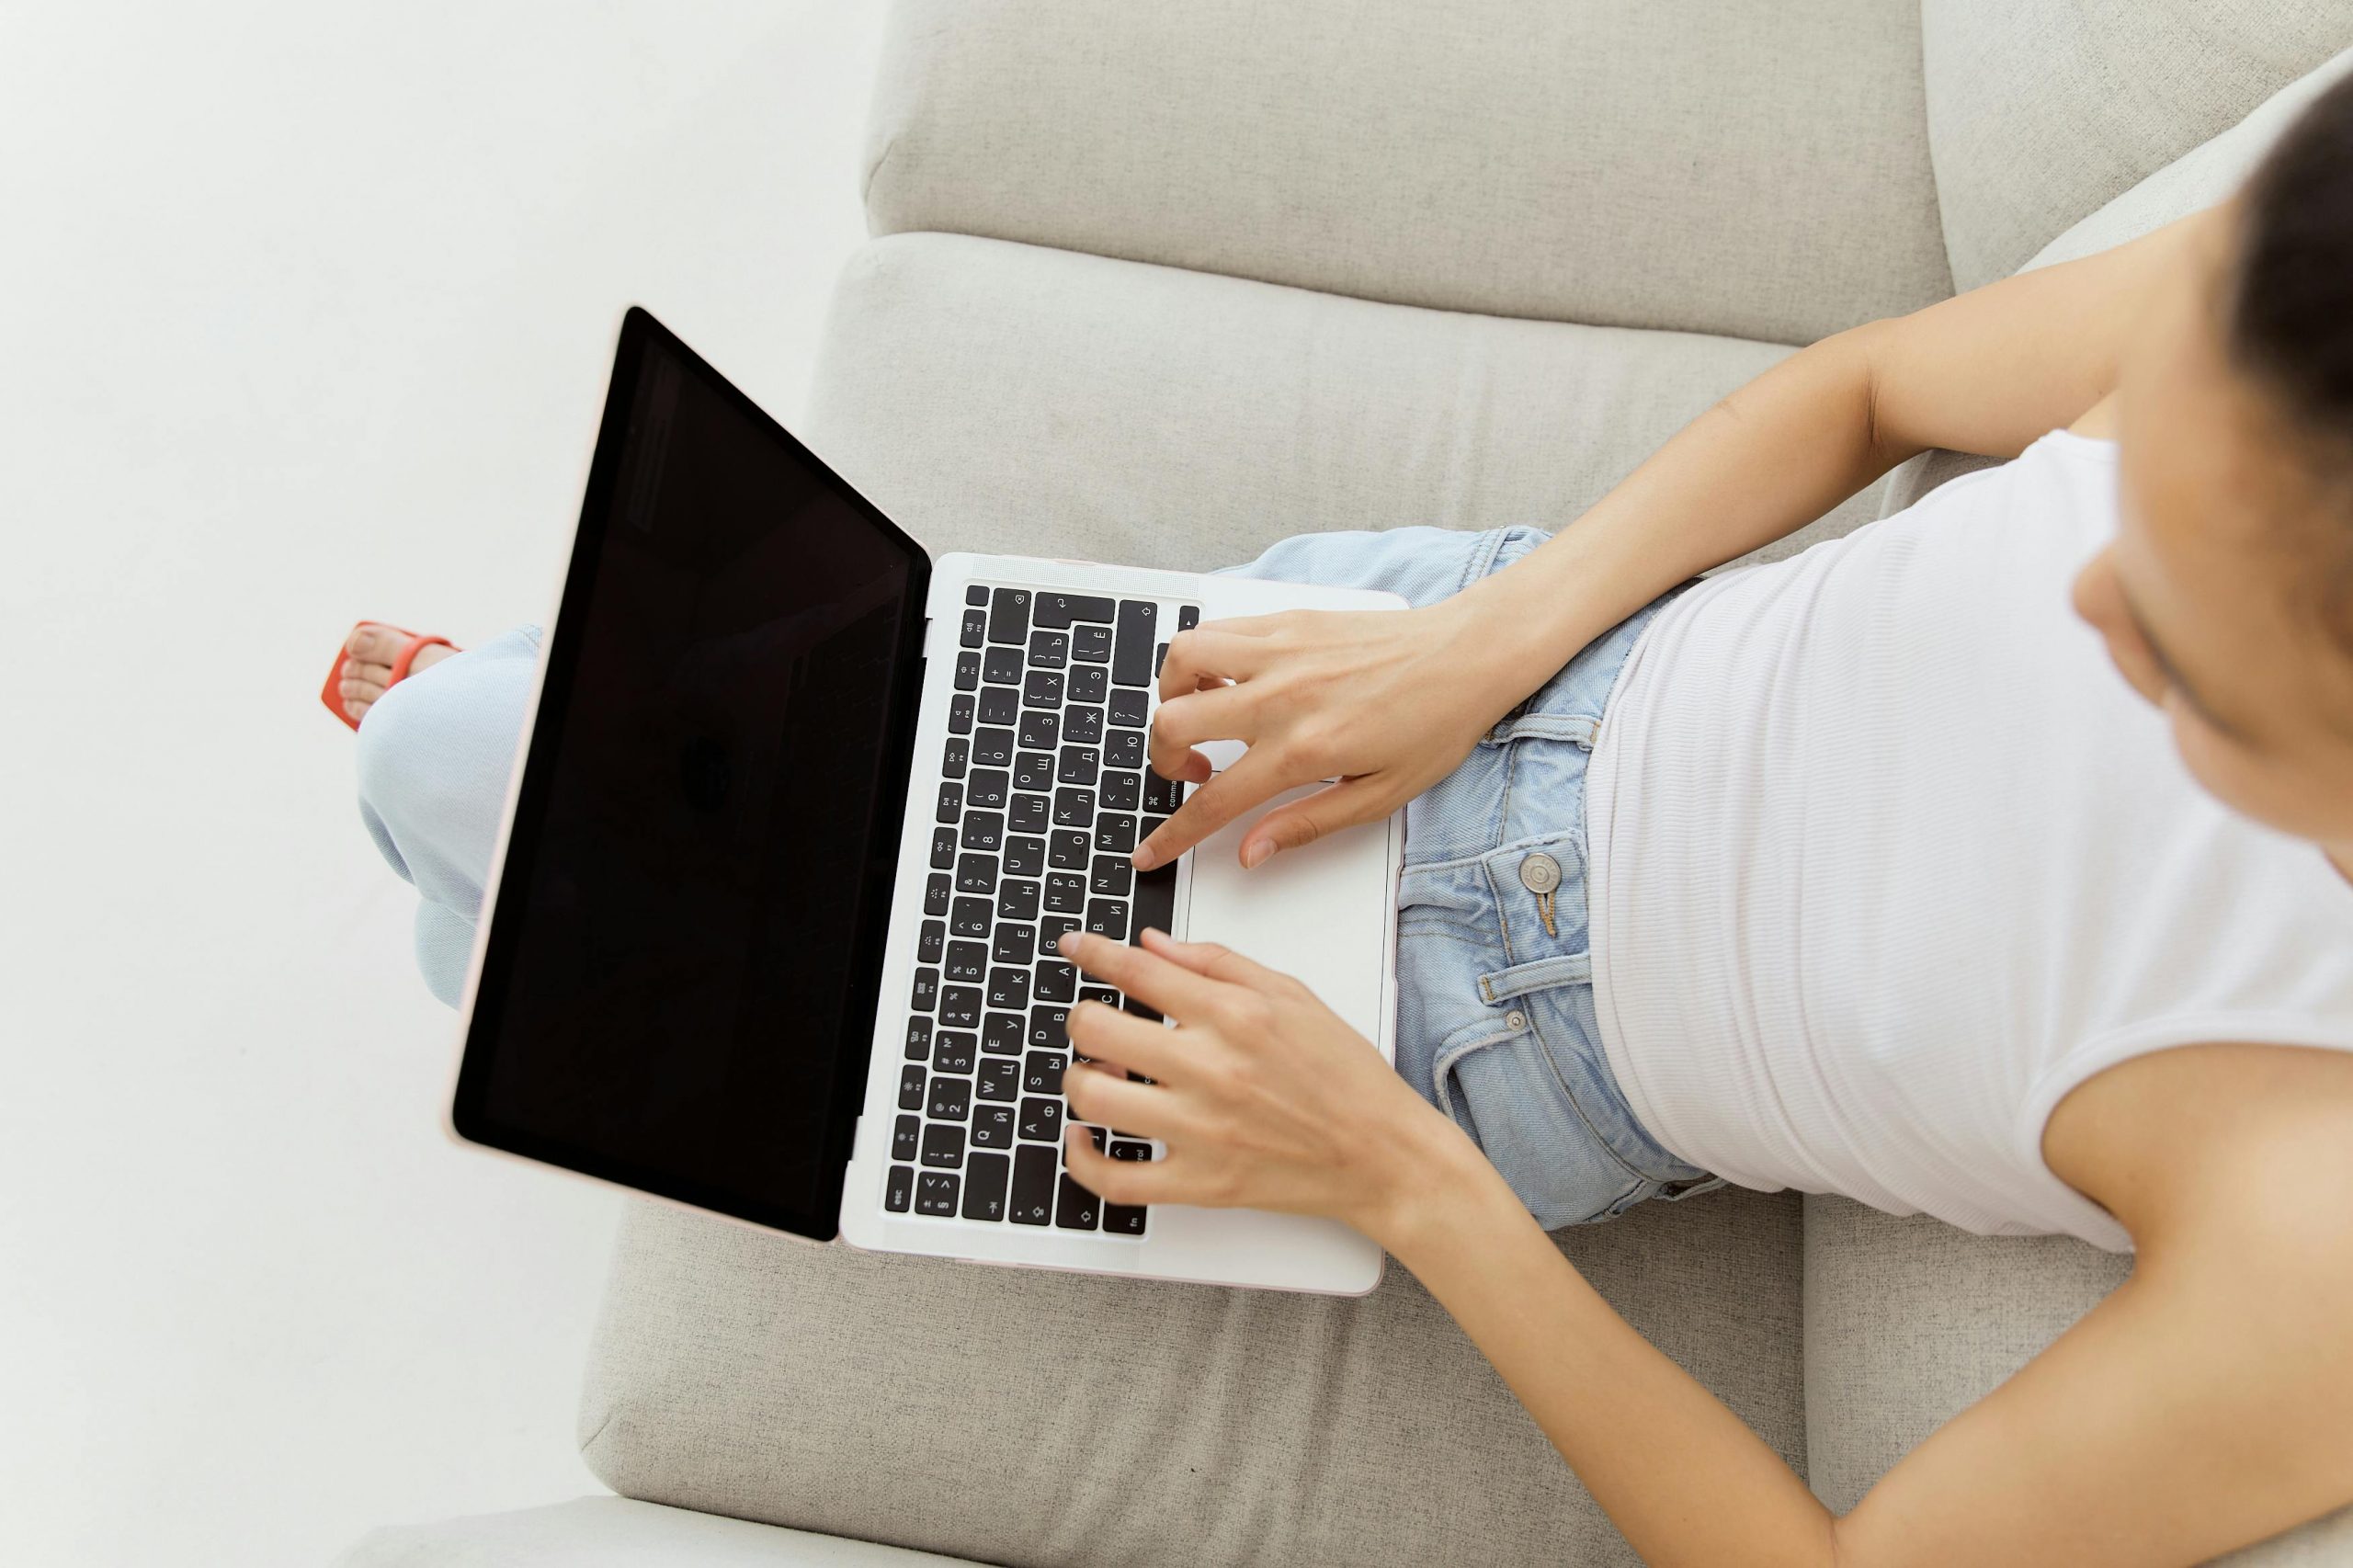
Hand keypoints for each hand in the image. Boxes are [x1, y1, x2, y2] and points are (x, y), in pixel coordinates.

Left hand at [1053, 928, 1481, 1240]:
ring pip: (1093, 1098)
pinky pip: (1114, 1181)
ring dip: (1080, 1079)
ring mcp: (1201, 1131)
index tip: (1074, 948)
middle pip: (1095, 1030)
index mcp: (1234, 1015)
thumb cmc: (1346, 1076)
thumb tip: (1153, 944)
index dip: (1091, 953)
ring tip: (1099, 1074)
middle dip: (1083, 1018)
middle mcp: (1211, 1068)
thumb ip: (1218, 964)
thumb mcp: (1292, 994)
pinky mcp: (1199, 1184)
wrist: (1384, 1155)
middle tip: (1094, 1021)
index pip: (1136, 971)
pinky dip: (1082, 1159)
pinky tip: (1083, 1137)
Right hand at [1134, 592, 1538, 870]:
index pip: (1213, 801)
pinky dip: (1203, 657)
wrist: (1469, 653)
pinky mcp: (1287, 620)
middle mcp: (1281, 694)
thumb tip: (1250, 852)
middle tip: (1193, 773)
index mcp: (1304, 749)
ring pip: (1181, 660)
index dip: (1171, 834)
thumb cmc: (1437, 722)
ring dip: (1173, 695)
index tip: (1150, 849)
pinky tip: (1230, 681)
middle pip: (1173, 723)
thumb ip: (1305, 824)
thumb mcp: (1379, 796)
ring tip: (1202, 717)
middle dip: (1163, 759)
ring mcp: (1280, 650)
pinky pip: (1217, 630)